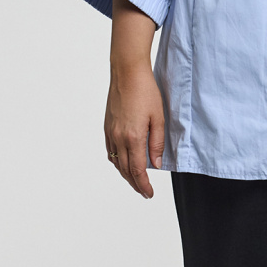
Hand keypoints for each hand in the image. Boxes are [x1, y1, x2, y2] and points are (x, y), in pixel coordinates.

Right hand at [104, 62, 163, 196]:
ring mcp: (111, 133)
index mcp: (134, 137)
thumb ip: (157, 144)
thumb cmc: (145, 91)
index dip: (144, 185)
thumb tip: (157, 165)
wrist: (127, 73)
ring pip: (116, 162)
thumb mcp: (159, 118)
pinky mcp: (107, 127)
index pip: (138, 170)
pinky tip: (123, 163)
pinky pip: (110, 151)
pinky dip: (117, 162)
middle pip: (126, 170)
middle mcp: (119, 138)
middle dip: (135, 184)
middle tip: (144, 192)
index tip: (149, 193)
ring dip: (126, 175)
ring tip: (136, 181)